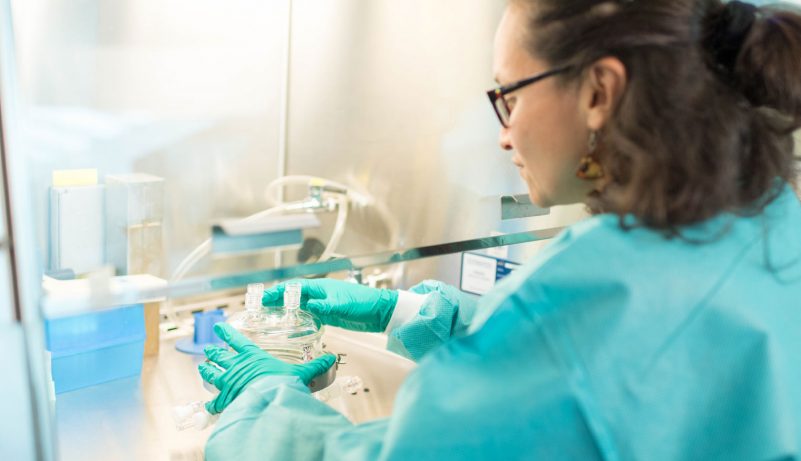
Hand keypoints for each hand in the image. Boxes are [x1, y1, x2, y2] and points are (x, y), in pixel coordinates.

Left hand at [198, 323, 335, 414]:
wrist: (269, 400)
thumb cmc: (282, 383)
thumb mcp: (300, 373)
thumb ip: (314, 366)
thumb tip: (331, 359)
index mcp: (252, 356)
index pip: (236, 340)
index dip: (226, 332)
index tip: (218, 326)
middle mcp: (237, 366)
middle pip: (220, 356)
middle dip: (213, 352)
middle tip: (208, 349)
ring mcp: (228, 382)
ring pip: (212, 374)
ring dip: (207, 370)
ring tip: (202, 367)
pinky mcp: (224, 399)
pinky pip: (214, 402)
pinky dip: (211, 404)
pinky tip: (209, 406)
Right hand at [262, 279, 397, 331]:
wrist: (381, 312)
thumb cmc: (364, 303)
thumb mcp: (344, 305)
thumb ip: (327, 306)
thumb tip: (310, 306)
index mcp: (321, 287)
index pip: (294, 288)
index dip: (278, 292)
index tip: (264, 297)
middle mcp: (320, 294)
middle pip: (293, 296)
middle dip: (277, 301)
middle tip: (260, 308)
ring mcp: (324, 305)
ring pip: (300, 306)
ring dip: (286, 311)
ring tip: (270, 318)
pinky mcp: (329, 315)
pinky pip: (309, 316)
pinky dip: (299, 319)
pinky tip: (291, 326)